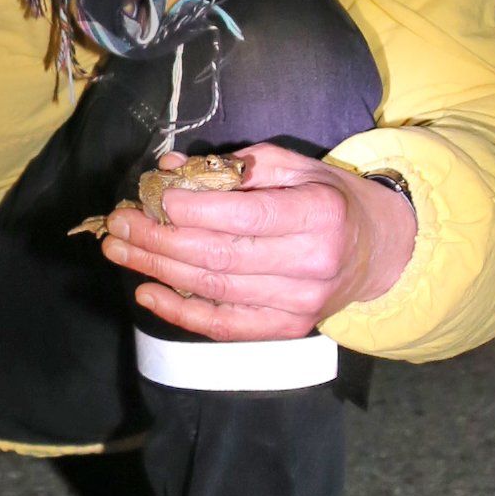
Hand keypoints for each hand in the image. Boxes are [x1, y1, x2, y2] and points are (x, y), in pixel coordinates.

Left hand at [101, 144, 416, 341]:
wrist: (376, 251)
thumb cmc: (328, 200)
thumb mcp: (294, 167)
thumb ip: (234, 166)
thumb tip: (171, 167)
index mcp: (318, 214)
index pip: (245, 216)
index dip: (194, 209)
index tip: (154, 195)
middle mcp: (311, 264)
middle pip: (219, 255)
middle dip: (159, 238)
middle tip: (119, 222)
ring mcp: (299, 304)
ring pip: (213, 289)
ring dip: (157, 269)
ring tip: (118, 248)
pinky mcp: (285, 328)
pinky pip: (223, 326)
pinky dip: (180, 312)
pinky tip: (146, 291)